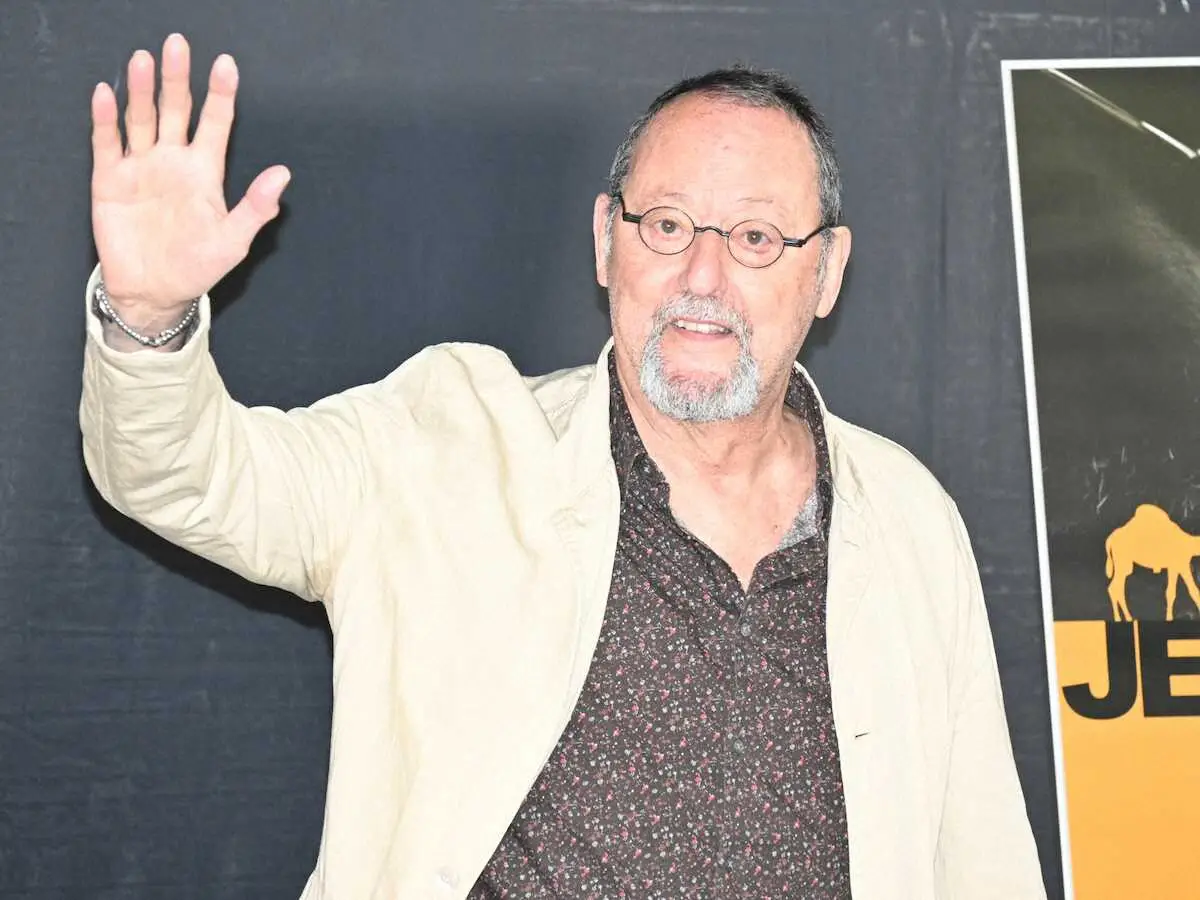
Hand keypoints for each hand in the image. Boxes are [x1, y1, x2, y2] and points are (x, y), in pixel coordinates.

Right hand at [90, 33, 289, 325]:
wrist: (155, 293)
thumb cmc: (197, 266)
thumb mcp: (233, 240)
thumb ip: (256, 206)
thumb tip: (283, 174)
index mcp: (205, 171)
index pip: (215, 123)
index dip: (220, 95)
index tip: (226, 65)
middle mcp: (173, 161)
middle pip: (176, 109)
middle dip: (177, 78)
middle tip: (177, 44)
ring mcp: (142, 167)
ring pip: (142, 118)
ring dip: (141, 90)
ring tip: (143, 60)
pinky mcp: (110, 179)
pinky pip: (107, 143)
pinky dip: (106, 120)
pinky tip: (106, 95)